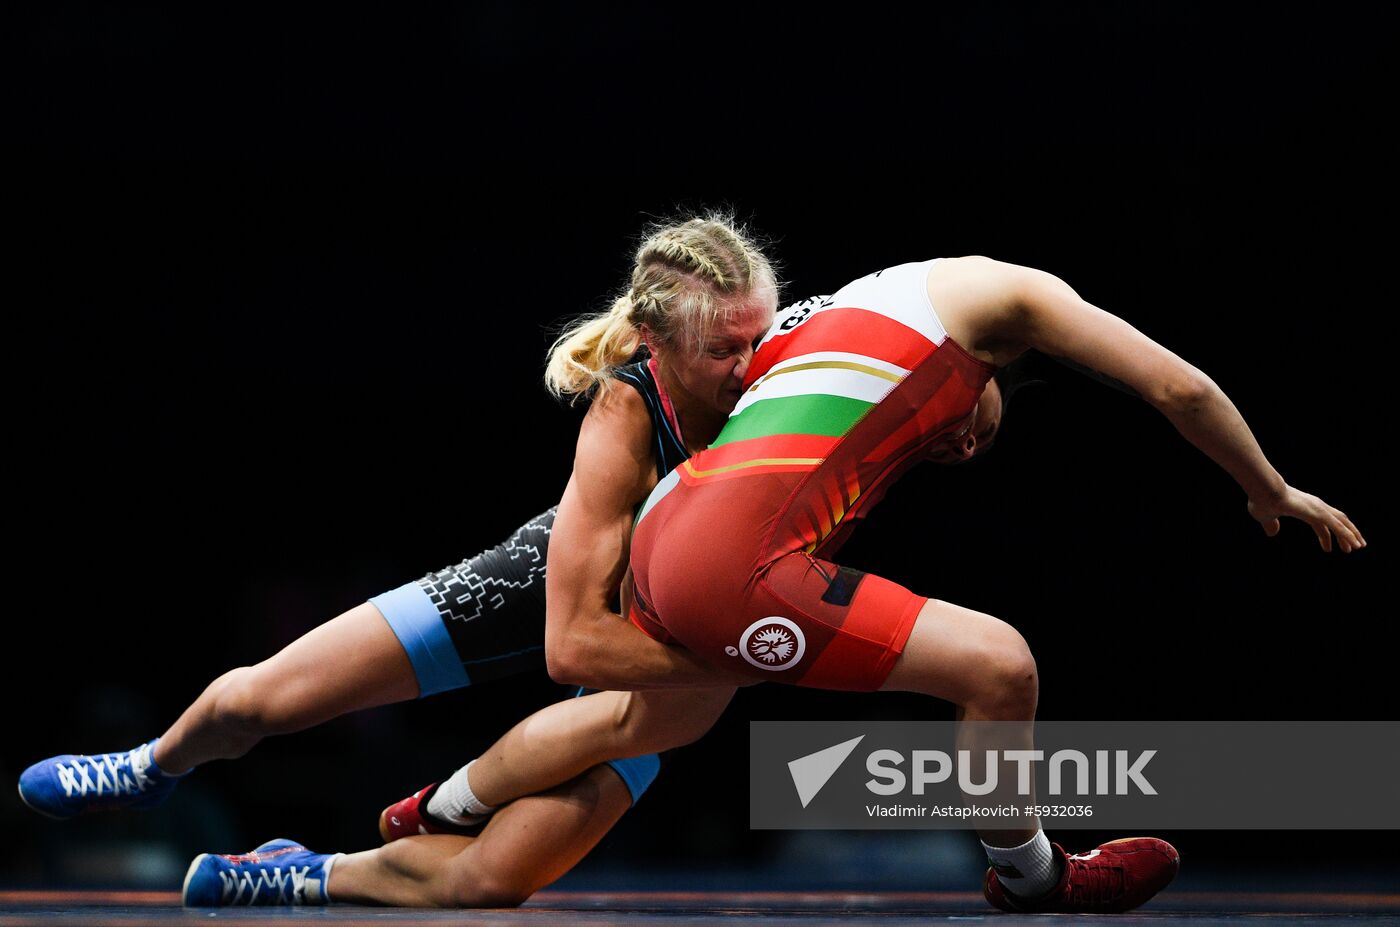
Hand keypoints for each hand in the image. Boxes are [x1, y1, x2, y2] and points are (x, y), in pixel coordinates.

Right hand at [1247, 485, 1365, 552]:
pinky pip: (1337, 526)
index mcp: (1304, 508)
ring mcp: (1318, 508)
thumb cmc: (1262, 500)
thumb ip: (1271, 525)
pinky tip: (1353, 544)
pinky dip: (1347, 535)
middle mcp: (1315, 506)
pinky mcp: (1318, 512)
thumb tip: (1272, 533)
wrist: (1263, 490)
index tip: (1328, 549)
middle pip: (1337, 521)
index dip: (1325, 537)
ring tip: (1359, 546)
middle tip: (1353, 547)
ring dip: (1352, 534)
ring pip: (1341, 522)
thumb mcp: (1266, 517)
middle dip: (1346, 534)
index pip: (1321, 524)